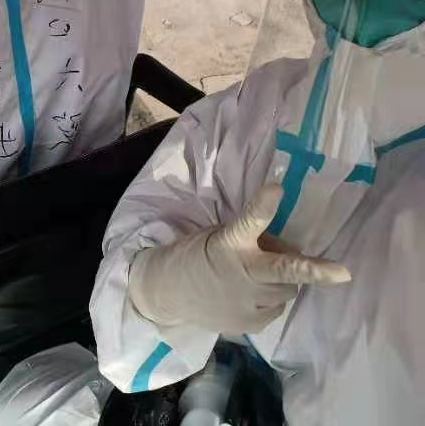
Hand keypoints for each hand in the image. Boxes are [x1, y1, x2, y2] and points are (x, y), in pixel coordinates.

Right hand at [129, 184, 350, 335]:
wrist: (170, 291)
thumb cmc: (201, 253)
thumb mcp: (222, 235)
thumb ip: (255, 239)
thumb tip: (289, 249)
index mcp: (230, 242)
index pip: (250, 221)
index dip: (265, 205)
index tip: (277, 189)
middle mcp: (242, 272)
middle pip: (285, 270)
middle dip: (315, 271)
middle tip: (343, 273)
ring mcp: (247, 303)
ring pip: (287, 289)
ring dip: (283, 279)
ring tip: (263, 274)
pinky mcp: (250, 325)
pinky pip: (277, 308)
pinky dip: (272, 298)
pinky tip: (252, 293)